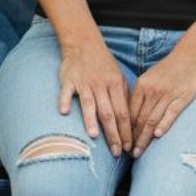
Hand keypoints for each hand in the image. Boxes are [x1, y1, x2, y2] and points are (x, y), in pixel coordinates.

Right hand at [58, 38, 131, 155]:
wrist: (83, 43)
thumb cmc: (103, 64)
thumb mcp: (118, 76)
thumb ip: (124, 96)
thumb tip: (130, 120)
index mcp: (115, 84)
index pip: (123, 112)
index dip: (126, 131)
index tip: (128, 147)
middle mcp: (101, 84)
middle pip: (108, 112)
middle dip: (113, 134)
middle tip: (116, 152)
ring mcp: (84, 82)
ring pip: (89, 103)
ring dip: (91, 120)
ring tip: (94, 136)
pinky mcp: (69, 80)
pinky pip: (67, 92)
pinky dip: (65, 100)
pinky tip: (65, 112)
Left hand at [128, 48, 195, 156]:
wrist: (190, 57)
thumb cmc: (168, 69)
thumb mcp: (150, 78)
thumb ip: (141, 95)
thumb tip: (131, 115)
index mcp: (142, 85)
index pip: (130, 111)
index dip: (125, 128)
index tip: (122, 142)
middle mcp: (152, 90)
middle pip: (140, 118)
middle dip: (133, 138)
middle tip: (128, 153)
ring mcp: (167, 95)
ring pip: (152, 119)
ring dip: (144, 138)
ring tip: (138, 152)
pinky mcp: (182, 98)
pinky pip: (171, 113)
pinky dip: (164, 124)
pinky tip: (158, 135)